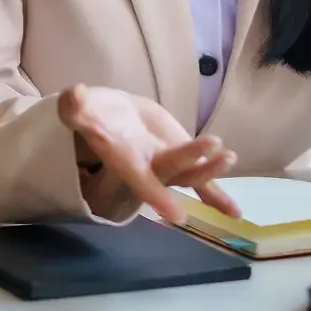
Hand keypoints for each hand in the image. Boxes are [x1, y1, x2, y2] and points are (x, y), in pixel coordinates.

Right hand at [57, 84, 240, 224]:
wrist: (113, 118)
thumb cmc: (95, 113)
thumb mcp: (81, 109)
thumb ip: (76, 107)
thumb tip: (74, 96)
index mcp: (122, 157)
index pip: (137, 175)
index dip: (154, 192)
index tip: (175, 214)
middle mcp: (147, 167)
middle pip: (169, 168)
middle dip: (190, 158)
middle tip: (213, 146)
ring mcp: (166, 165)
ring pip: (189, 175)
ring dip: (209, 171)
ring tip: (228, 155)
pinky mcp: (179, 160)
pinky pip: (201, 183)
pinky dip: (217, 196)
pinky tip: (236, 213)